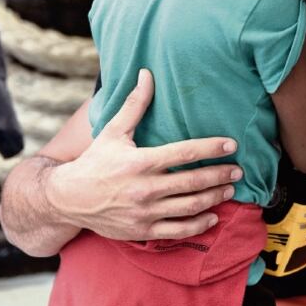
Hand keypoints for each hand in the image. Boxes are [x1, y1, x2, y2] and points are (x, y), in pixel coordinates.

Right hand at [46, 69, 242, 240]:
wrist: (67, 200)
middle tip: (239, 170)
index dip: (211, 148)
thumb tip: (147, 74)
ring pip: (190, 206)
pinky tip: (213, 216)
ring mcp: (144, 212)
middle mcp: (144, 188)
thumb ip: (135, 105)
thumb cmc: (94, 162)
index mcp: (140, 162)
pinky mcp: (142, 230)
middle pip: (194, 181)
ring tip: (230, 189)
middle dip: (221, 175)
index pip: (184, 153)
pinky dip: (200, 225)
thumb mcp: (113, 131)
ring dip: (215, 197)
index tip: (232, 144)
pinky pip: (178, 231)